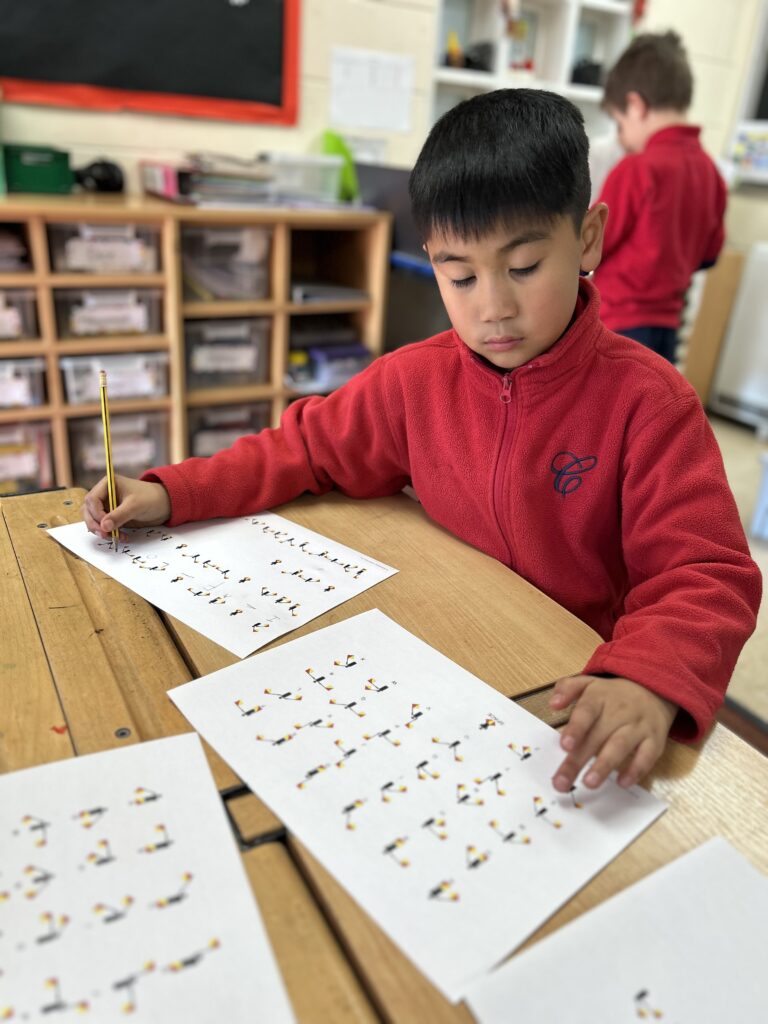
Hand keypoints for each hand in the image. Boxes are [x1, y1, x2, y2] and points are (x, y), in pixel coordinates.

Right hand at [83, 474, 170, 538]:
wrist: (164, 504)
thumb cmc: (150, 498)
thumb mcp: (135, 506)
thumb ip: (119, 515)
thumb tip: (103, 526)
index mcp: (107, 484)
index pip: (92, 499)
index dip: (96, 513)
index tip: (105, 525)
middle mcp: (104, 494)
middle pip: (88, 510)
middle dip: (95, 524)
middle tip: (105, 535)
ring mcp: (106, 505)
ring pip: (93, 520)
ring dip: (101, 531)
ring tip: (116, 537)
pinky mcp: (111, 516)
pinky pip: (103, 526)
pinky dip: (109, 533)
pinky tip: (121, 537)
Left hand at [549, 675, 676, 791]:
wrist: (653, 689)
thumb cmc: (612, 694)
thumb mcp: (588, 683)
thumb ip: (567, 689)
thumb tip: (553, 704)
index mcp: (599, 697)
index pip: (586, 711)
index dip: (576, 728)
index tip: (565, 746)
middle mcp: (619, 711)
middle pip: (597, 736)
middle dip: (578, 760)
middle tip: (562, 781)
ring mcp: (638, 726)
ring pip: (621, 746)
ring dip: (605, 766)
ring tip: (589, 783)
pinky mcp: (654, 740)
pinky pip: (647, 756)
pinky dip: (636, 770)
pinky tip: (623, 783)